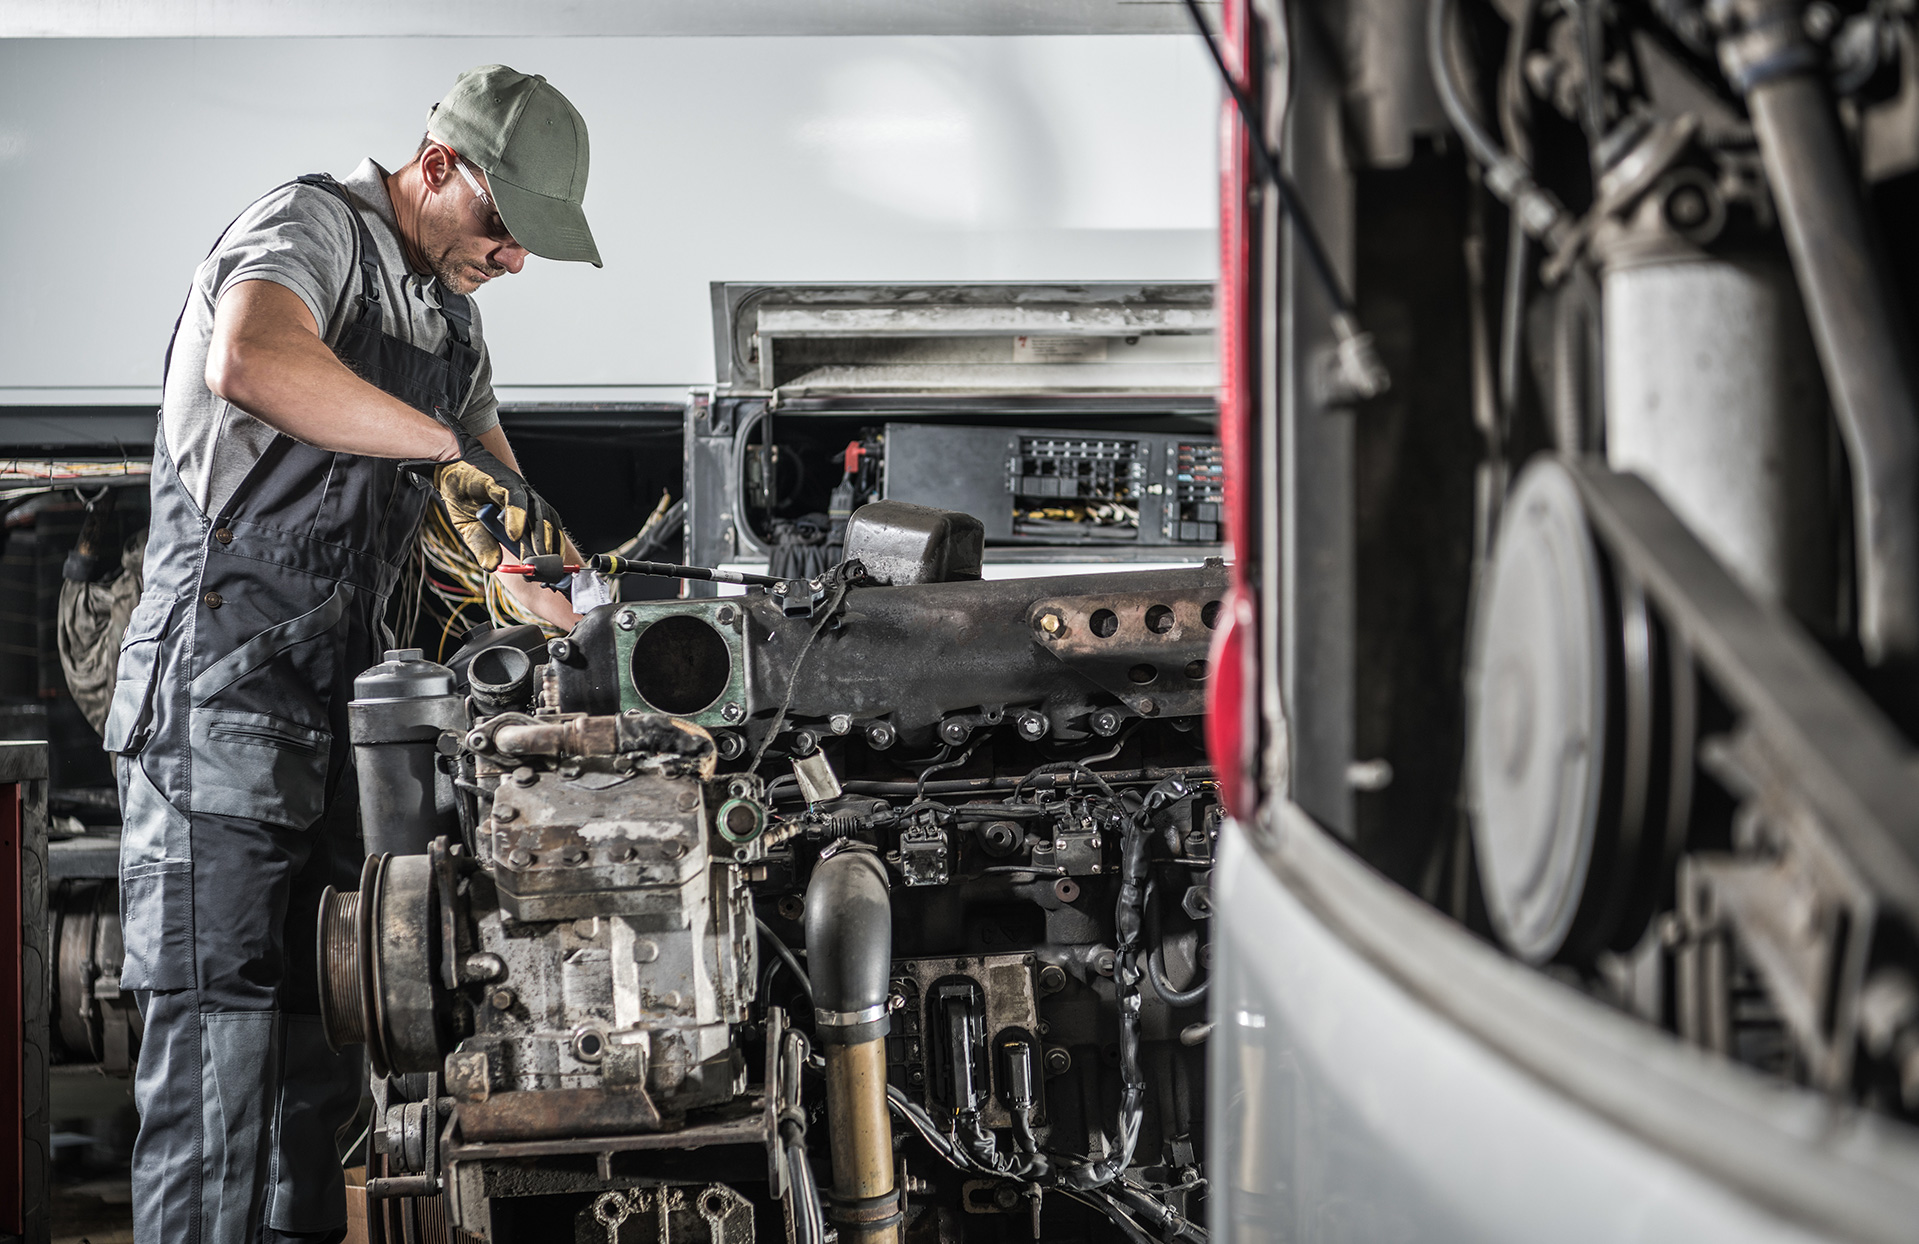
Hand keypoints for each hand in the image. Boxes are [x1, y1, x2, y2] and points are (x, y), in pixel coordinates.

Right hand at [433, 429, 563, 570]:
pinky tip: (514, 534)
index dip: (549, 553)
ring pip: (537, 512)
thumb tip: (492, 567)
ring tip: (534, 558)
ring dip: (537, 537)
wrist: (447, 468)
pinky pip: (516, 498)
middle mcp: (526, 501)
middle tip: (543, 571)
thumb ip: (483, 546)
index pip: (545, 533)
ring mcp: (517, 490)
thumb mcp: (471, 529)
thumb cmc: (463, 496)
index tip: (546, 574)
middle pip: (547, 525)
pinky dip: (517, 516)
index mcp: (524, 513)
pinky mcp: (504, 480)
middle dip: (547, 550)